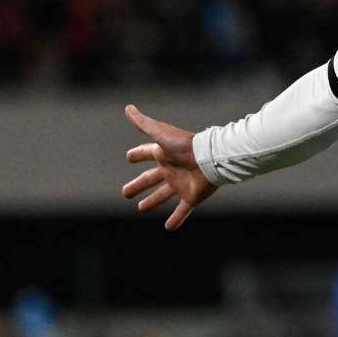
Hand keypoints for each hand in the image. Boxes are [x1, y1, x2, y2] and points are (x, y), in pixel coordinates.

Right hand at [122, 104, 216, 230]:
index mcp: (164, 154)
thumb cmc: (186, 145)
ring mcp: (181, 184)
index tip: (129, 157)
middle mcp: (171, 169)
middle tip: (125, 193)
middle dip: (138, 185)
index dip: (137, 155)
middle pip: (150, 179)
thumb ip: (143, 123)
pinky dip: (176, 219)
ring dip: (152, 202)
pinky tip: (168, 228)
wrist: (211, 158)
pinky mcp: (192, 196)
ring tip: (141, 209)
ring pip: (163, 195)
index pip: (146, 154)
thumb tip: (128, 108)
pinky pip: (182, 210)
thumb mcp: (160, 133)